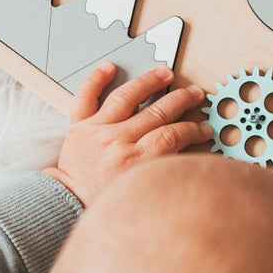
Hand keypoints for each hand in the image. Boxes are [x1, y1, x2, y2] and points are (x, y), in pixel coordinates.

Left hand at [43, 63, 210, 206]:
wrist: (68, 204)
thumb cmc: (105, 200)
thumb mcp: (143, 189)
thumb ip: (165, 168)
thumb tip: (189, 150)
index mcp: (136, 161)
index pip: (173, 135)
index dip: (194, 130)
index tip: (203, 129)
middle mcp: (118, 141)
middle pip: (158, 112)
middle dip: (182, 101)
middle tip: (196, 95)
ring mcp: (97, 130)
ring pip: (127, 97)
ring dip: (150, 82)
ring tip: (166, 73)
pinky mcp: (79, 125)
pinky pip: (86, 96)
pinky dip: (96, 80)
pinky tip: (110, 67)